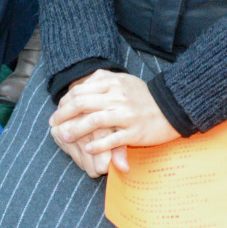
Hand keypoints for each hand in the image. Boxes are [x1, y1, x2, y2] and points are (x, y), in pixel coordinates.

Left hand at [50, 70, 179, 172]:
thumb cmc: (145, 95)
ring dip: (76, 130)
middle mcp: (117, 97)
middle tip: (53, 124)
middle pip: (83, 104)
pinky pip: (112, 139)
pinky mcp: (135, 132)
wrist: (172, 107)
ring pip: (94, 121)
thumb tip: (86, 80)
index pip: (81, 90)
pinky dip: (98, 145)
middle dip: (64, 115)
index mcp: (113, 83)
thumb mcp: (125, 80)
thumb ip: (104, 78)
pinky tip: (88, 149)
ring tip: (65, 137)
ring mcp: (126, 115)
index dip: (65, 101)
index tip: (58, 110)